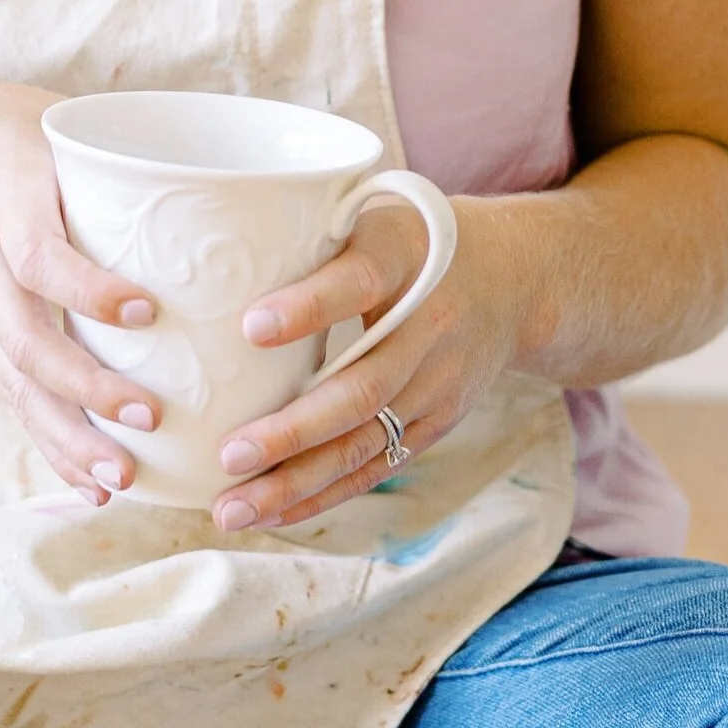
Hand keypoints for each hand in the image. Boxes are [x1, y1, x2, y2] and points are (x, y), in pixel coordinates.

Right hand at [0, 80, 160, 502]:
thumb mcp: (48, 122)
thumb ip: (118, 153)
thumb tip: (224, 178)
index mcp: (6, 199)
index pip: (38, 255)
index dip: (86, 289)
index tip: (146, 312)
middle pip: (25, 339)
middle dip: (86, 387)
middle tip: (150, 415)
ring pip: (15, 382)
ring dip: (68, 435)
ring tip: (122, 476)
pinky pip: (11, 396)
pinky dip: (50, 444)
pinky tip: (91, 484)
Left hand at [208, 197, 532, 533]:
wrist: (514, 280)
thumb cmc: (410, 242)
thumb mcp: (374, 214)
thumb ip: (311, 233)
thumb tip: (214, 263)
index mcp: (406, 256)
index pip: (360, 280)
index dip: (309, 307)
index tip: (250, 327)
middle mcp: (430, 325)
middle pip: (363, 386)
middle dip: (294, 430)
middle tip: (229, 454)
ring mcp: (438, 382)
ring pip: (365, 441)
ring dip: (298, 481)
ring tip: (235, 508)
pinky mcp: (436, 422)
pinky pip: (377, 464)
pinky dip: (324, 493)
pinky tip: (273, 512)